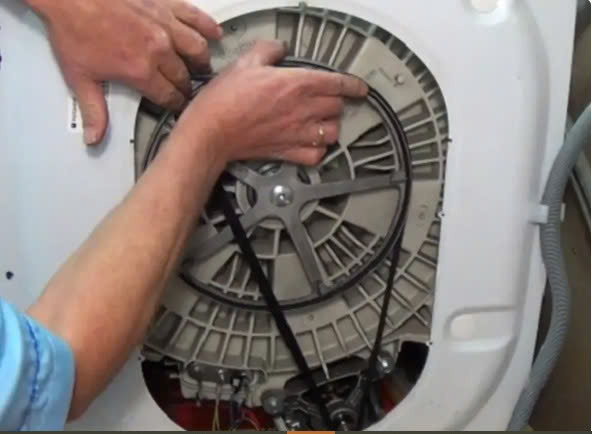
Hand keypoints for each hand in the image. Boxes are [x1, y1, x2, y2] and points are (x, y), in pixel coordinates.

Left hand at [27, 0, 222, 144]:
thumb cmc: (74, 28)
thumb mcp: (80, 77)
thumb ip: (93, 111)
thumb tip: (94, 137)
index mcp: (141, 71)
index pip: (170, 97)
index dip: (176, 105)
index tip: (178, 107)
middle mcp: (159, 49)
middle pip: (185, 76)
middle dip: (187, 87)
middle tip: (186, 90)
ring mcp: (165, 25)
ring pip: (198, 49)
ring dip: (202, 62)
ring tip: (201, 67)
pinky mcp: (166, 5)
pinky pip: (195, 17)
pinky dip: (208, 27)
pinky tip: (215, 34)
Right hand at [176, 41, 367, 166]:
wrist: (210, 131)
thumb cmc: (224, 101)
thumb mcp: (245, 62)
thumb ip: (268, 51)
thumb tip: (278, 48)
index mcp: (295, 85)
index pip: (337, 83)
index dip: (353, 84)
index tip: (359, 87)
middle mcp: (301, 110)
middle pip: (337, 107)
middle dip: (337, 101)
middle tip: (330, 99)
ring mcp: (296, 134)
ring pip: (332, 132)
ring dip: (331, 126)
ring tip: (323, 121)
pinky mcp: (287, 152)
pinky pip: (315, 155)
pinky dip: (318, 150)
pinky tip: (312, 143)